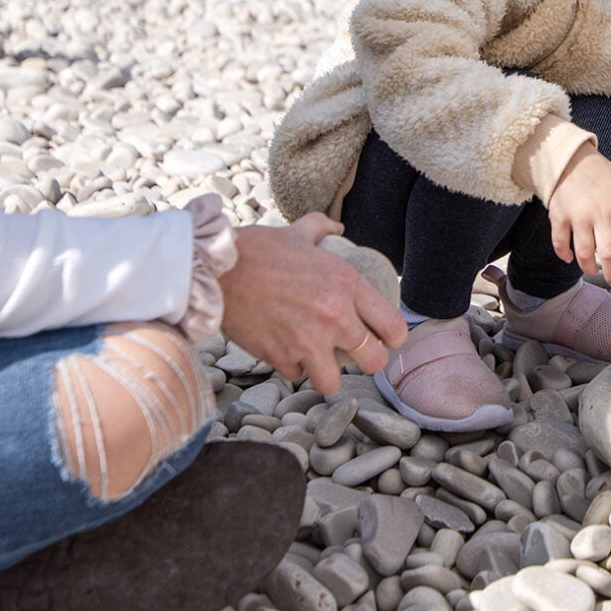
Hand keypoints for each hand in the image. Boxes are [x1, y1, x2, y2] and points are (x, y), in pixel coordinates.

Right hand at [217, 212, 403, 394]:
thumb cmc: (257, 249)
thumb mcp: (297, 233)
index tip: (387, 340)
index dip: (394, 338)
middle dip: (366, 361)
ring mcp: (307, 342)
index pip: (393, 326)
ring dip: (326, 373)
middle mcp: (335, 317)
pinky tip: (285, 351)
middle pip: (373, 362)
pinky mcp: (280, 357)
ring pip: (334, 382)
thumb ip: (322, 229)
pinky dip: (292, 367)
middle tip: (354, 354)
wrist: (216, 269)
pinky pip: (296, 375)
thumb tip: (338, 228)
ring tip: (319, 361)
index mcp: (347, 285)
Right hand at [548, 144, 610, 283]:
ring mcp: (578, 215)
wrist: (570, 158)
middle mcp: (599, 212)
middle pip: (607, 251)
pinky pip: (560, 241)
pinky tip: (570, 259)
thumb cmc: (601, 173)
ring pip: (584, 251)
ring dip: (589, 267)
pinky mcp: (559, 215)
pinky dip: (564, 254)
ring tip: (593, 272)